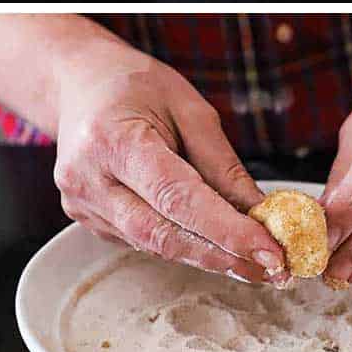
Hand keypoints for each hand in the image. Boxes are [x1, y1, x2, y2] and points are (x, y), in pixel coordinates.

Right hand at [54, 38, 286, 282]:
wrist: (79, 84)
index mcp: (113, 140)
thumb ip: (221, 163)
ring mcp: (83, 206)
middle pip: (163, 234)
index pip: (176, 197)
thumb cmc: (135, 86)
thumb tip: (259, 212)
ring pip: (154, 245)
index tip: (269, 249)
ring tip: (253, 260)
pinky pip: (142, 240)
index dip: (226, 230)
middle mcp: (89, 180)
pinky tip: (212, 242)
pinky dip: (181, 243)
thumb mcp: (188, 107)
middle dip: (223, 255)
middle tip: (272, 268)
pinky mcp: (88, 221)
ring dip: (207, 255)